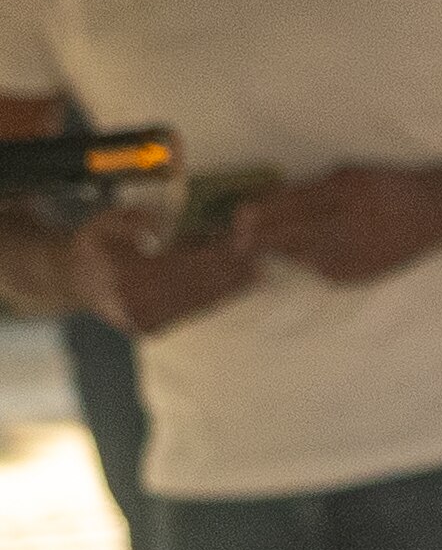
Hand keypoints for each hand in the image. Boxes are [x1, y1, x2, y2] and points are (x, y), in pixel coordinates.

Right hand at [63, 207, 258, 336]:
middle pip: (192, 287)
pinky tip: (239, 287)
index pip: (176, 265)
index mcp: (121, 278)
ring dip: (230, 288)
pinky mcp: (154, 328)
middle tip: (259, 258)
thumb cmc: (95, 247)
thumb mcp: (104, 224)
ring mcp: (144, 320)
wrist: (75, 280)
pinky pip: (191, 312)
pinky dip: (217, 298)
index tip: (236, 242)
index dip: (209, 254)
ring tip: (258, 273)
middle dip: (228, 272)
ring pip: (196, 303)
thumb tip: (161, 223)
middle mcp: (134, 305)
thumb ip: (131, 221)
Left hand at [236, 164, 441, 282]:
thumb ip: (312, 188)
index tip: (238, 217)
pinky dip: (312, 260)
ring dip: (285, 249)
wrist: (436, 213)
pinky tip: (316, 251)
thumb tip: (269, 201)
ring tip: (275, 243)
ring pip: (302, 255)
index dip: (261, 212)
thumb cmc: (389, 185)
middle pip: (291, 234)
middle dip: (262, 236)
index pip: (292, 205)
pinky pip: (322, 268)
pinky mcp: (360, 272)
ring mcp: (355, 252)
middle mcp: (349, 223)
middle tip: (239, 240)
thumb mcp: (351, 174)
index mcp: (345, 191)